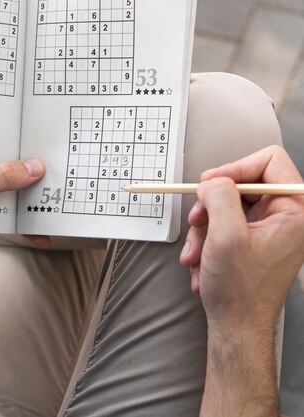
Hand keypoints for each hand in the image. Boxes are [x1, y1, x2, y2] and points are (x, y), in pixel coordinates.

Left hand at [0, 111, 45, 277]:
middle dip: (28, 153)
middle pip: (5, 151)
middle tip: (55, 150)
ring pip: (14, 181)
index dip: (5, 113)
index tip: (32, 108)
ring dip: (31, 187)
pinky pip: (13, 209)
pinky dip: (26, 219)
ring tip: (56, 188)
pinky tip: (41, 229)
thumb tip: (32, 168)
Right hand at [180, 145, 303, 331]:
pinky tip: (202, 262)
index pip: (269, 161)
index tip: (211, 184)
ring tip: (197, 253)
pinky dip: (208, 240)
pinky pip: (224, 224)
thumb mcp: (226, 235)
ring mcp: (271, 229)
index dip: (235, 168)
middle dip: (213, 206)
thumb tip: (212, 181)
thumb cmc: (241, 290)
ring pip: (227, 206)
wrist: (237, 326)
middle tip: (198, 222)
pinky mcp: (255, 240)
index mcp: (297, 211)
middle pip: (243, 185)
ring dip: (205, 228)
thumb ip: (220, 196)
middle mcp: (288, 217)